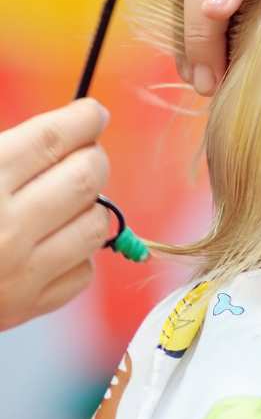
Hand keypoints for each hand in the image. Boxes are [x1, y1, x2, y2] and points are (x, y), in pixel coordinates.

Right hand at [0, 100, 110, 331]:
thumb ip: (3, 151)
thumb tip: (64, 131)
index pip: (53, 139)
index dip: (83, 119)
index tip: (92, 114)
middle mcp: (5, 227)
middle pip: (85, 177)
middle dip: (93, 158)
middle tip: (86, 153)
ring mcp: (20, 271)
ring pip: (94, 225)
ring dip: (90, 206)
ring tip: (68, 199)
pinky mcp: (28, 304)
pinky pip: (82, 270)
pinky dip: (76, 253)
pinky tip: (52, 243)